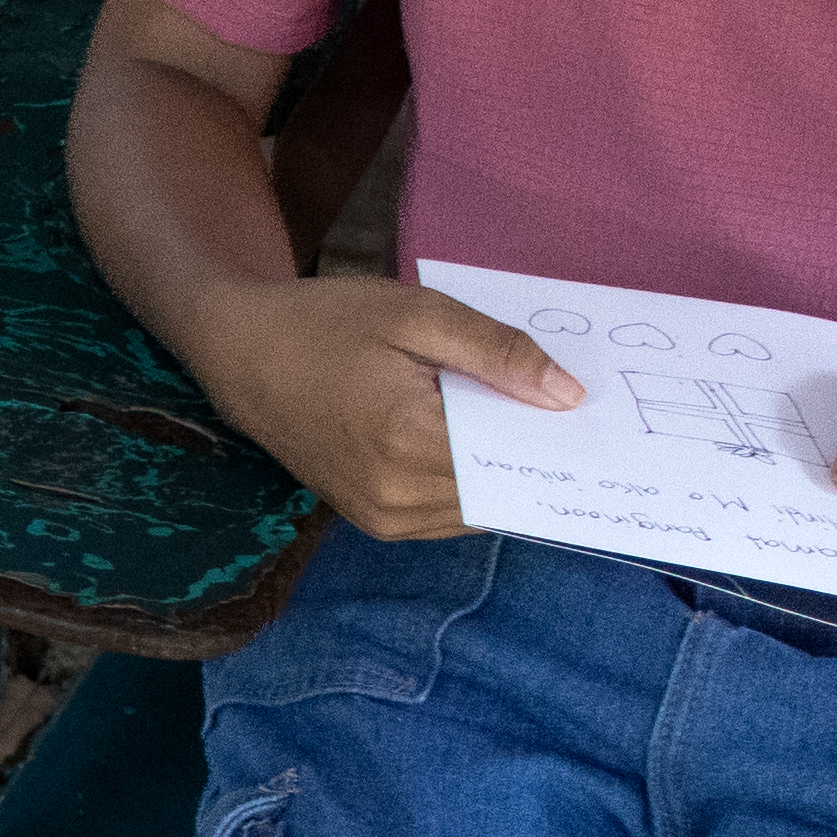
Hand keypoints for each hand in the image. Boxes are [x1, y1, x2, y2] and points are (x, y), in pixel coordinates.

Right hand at [179, 272, 579, 542]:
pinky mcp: (376, 522)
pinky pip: (452, 514)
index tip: (596, 416)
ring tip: (518, 419)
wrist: (240, 355)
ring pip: (481, 508)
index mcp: (407, 439)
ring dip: (505, 471)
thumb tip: (569, 396)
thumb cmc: (324, 323)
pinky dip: (474, 482)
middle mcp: (396, 495)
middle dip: (535, 453)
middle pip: (503, 488)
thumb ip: (496, 353)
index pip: (514, 455)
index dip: (558, 437)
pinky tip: (476, 440)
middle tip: (569, 412)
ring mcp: (384, 517)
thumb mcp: (416, 313)